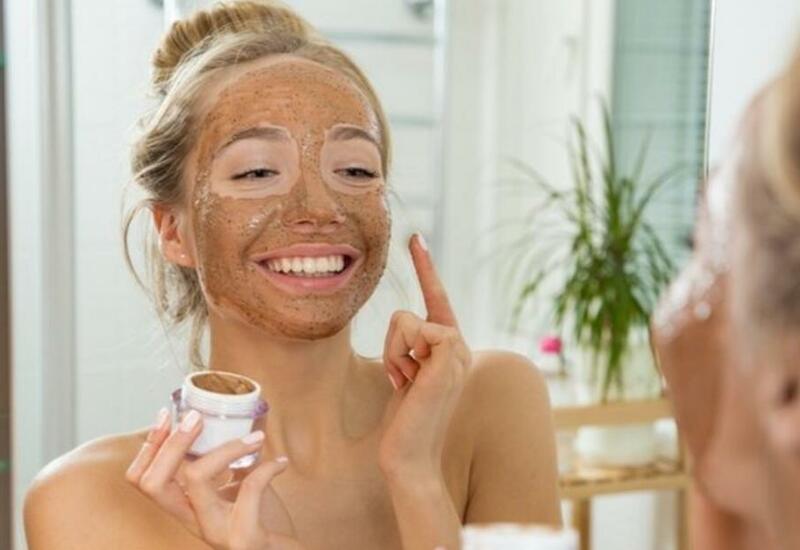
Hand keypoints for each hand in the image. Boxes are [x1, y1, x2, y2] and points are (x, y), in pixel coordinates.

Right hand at [126, 409, 304, 549]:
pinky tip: (281, 463)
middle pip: (154, 482)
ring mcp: (215, 531)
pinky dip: (267, 469)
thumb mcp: (236, 489)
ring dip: (227, 448)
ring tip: (256, 436)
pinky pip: (250, 490)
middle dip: (172, 443)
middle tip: (197, 417)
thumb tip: (236, 418)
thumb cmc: (260, 521)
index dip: (149, 446)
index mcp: (186, 507)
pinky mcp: (244, 537)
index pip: (142, 480)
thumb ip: (227, 463)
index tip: (167, 414)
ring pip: (197, 479)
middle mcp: (192, 521)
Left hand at [379, 233, 471, 478]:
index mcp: (450, 349)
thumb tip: (405, 322)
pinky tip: (410, 383)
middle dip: (393, 348)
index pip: (437, 299)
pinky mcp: (449, 352)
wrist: (408, 455)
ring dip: (394, 353)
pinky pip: (408, 327)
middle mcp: (460, 346)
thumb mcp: (406, 374)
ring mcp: (458, 349)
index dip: (425, 267)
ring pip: (404, 319)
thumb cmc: (404, 420)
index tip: (415, 238)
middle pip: (407, 315)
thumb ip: (412, 348)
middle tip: (404, 383)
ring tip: (407, 384)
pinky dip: (398, 355)